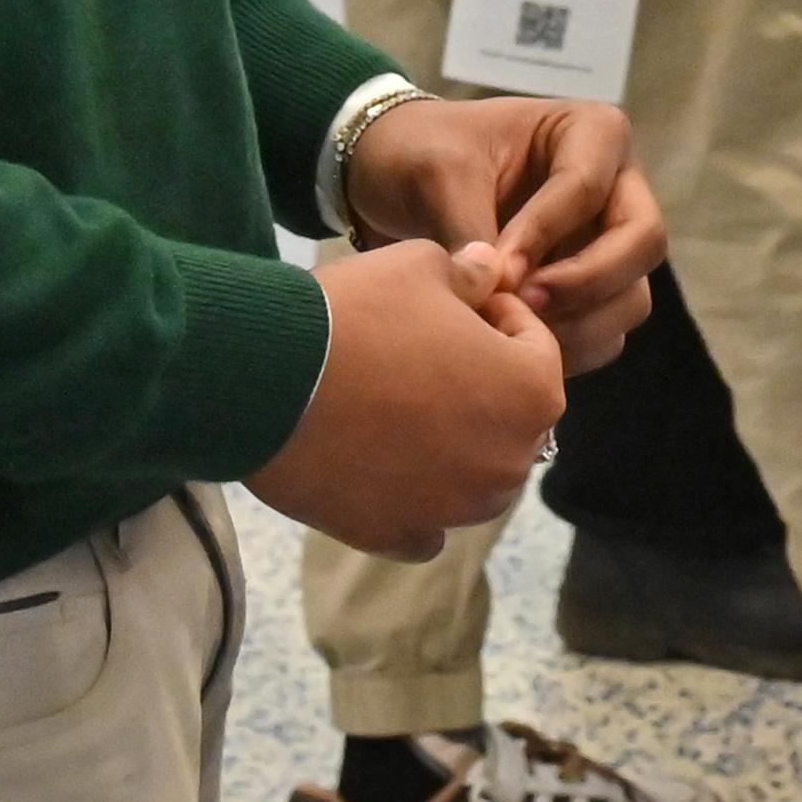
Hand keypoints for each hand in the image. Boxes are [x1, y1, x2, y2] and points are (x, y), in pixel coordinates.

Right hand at [247, 239, 566, 557]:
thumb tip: (488, 270)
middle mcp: (506, 463)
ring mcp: (452, 510)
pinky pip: (424, 524)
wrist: (264, 379)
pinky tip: (382, 466)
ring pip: (475, 476)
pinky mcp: (394, 536)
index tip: (458, 303)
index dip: (499, 316)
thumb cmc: (358, 314)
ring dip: (454, 444)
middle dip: (483, 382)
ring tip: (401, 404)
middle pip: (511, 417)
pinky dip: (412, 500)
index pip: (537, 348)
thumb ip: (469, 273)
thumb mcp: (421, 266)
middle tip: (428, 351)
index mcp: (531, 394)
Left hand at [343, 91, 667, 363]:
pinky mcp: (591, 291)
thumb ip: (472, 228)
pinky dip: (571, 349)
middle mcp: (618, 186)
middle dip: (587, 282)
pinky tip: (516, 348)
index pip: (588, 187)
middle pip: (642, 241)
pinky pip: (607, 332)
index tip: (493, 271)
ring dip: (582, 325)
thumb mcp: (440, 174)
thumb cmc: (422, 154)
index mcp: (591, 133)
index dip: (544, 234)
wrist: (395, 182)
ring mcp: (608, 243)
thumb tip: (500, 292)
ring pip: (633, 294)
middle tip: (524, 306)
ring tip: (513, 332)